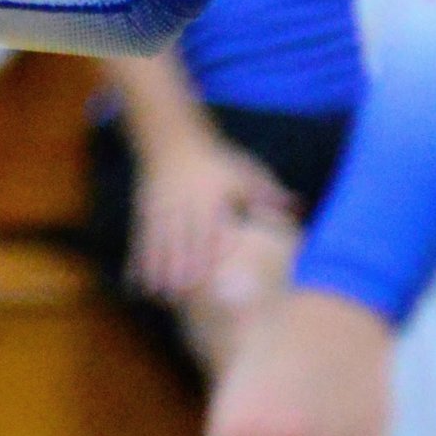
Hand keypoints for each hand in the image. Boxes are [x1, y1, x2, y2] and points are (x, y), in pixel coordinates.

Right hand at [130, 134, 294, 305]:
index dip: (205, 253)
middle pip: (180, 240)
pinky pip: (142, 239)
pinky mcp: (146, 213)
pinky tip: (136, 281)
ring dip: (157, 270)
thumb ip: (268, 192)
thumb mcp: (243, 171)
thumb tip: (299, 207)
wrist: (173, 138)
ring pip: (158, 243)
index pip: (208, 229)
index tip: (206, 278)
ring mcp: (162, 209)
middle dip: (179, 267)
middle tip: (180, 297)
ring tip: (158, 295)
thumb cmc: (216, 159)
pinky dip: (138, 261)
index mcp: (209, 198)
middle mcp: (184, 206)